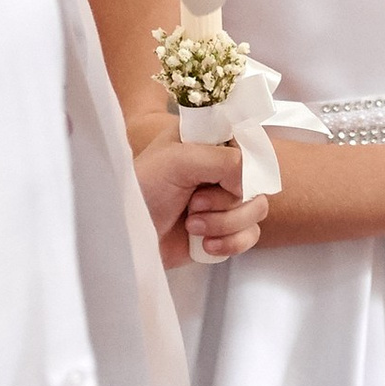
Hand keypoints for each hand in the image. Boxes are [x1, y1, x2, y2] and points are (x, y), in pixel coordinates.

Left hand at [133, 129, 266, 269]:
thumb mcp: (178, 161)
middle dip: (225, 200)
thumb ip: (223, 160)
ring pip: (256, 210)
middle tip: (194, 203)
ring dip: (224, 222)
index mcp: (208, 141)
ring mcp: (223, 200)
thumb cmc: (144, 190)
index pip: (250, 143)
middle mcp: (219, 168)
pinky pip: (250, 235)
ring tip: (191, 224)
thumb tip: (250, 184)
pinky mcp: (225, 229)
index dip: (245, 164)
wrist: (127, 236)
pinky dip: (230, 242)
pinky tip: (204, 244)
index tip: (226, 178)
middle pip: (257, 182)